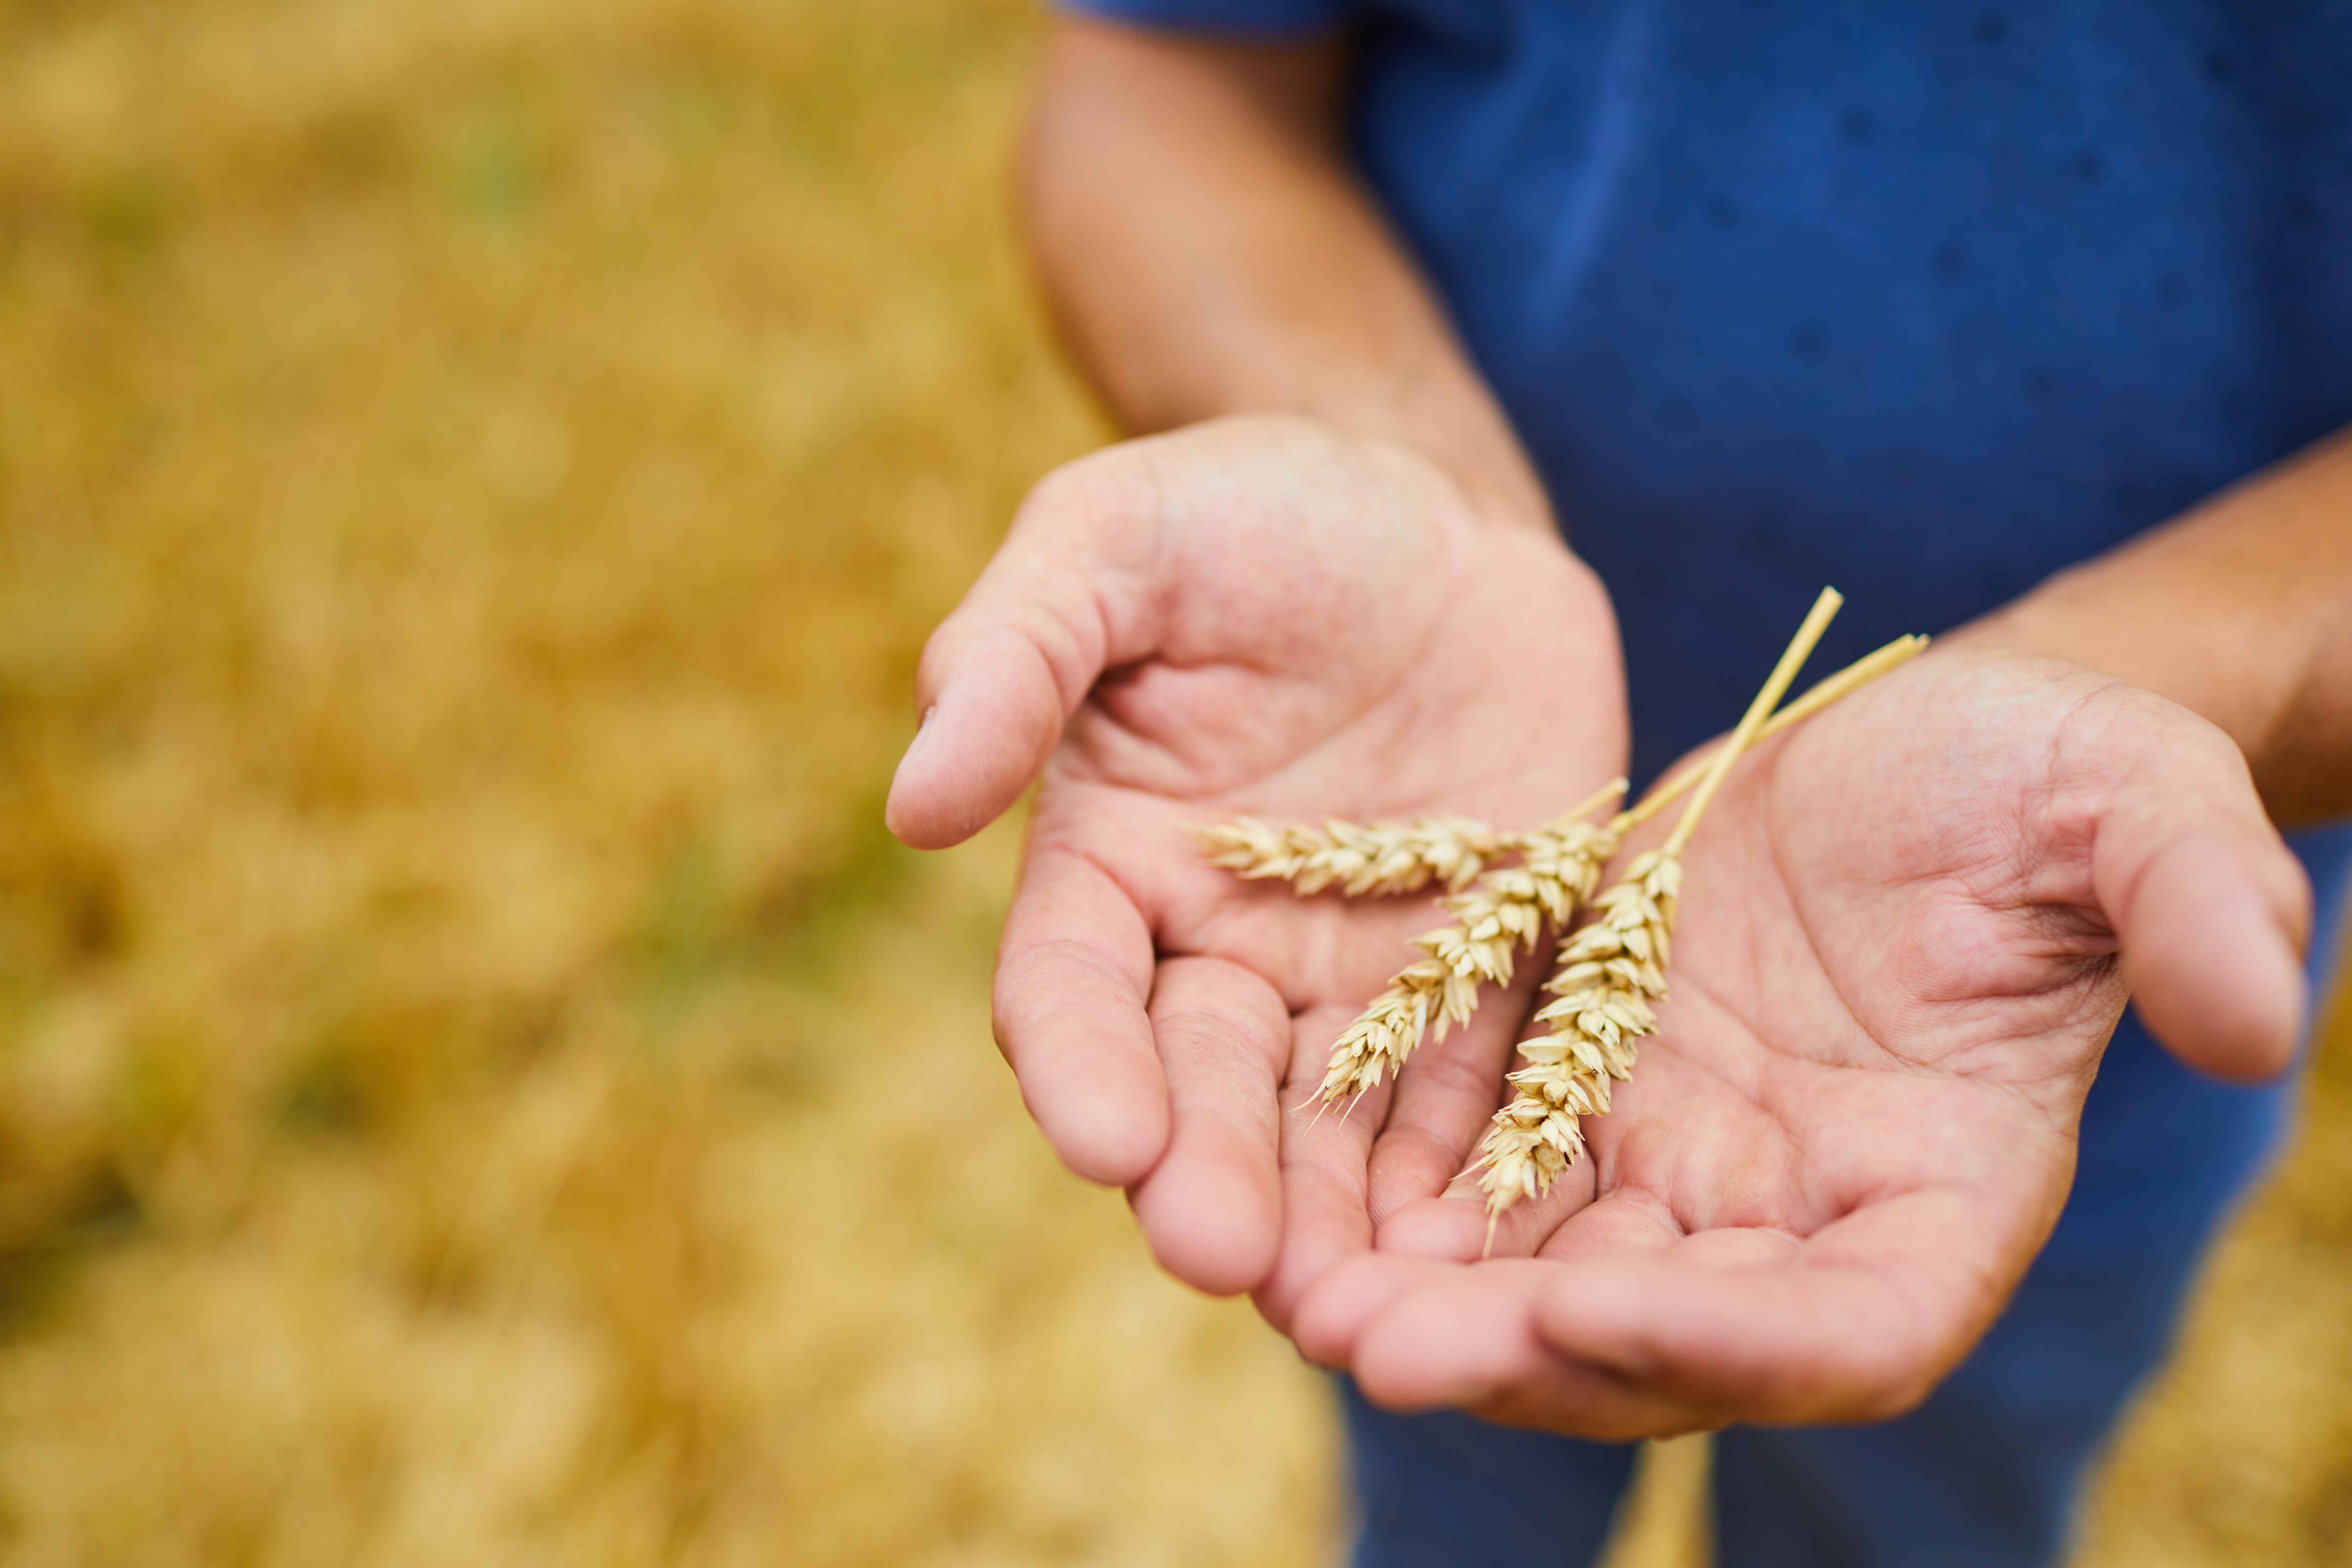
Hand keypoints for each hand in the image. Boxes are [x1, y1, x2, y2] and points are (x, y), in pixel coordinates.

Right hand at [886, 413, 1625, 1298]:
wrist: (1432, 511)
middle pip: (1198, 1087)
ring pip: (1328, 1126)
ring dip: (1329, 1221)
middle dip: (1203, 1176)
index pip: (1073, 990)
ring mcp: (1354, 973)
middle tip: (1219, 1258)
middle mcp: (1219, 944)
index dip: (1081, 1065)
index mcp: (1112, 861)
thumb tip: (913, 803)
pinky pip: (1473, 1090)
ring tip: (1348, 1310)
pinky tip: (1479, 1252)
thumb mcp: (1115, 536)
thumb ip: (1012, 655)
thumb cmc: (1251, 506)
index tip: (1099, 1138)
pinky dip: (1470, 1172)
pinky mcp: (1483, 973)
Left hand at [1284, 649, 2309, 1435]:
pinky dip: (1393, 1201)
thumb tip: (2257, 1018)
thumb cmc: (2036, 768)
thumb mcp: (2123, 800)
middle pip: (1659, 1337)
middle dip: (1522, 1355)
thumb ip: (2188, 899)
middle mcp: (1797, 1212)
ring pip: (1541, 1279)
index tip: (1601, 1312)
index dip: (1737, 1343)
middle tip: (1375, 1348)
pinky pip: (1477, 1175)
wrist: (1904, 733)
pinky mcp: (1581, 1089)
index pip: (1851, 1326)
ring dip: (1425, 1304)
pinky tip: (1290, 1201)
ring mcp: (1680, 1163)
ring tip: (1297, 1301)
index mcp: (1940, 1190)